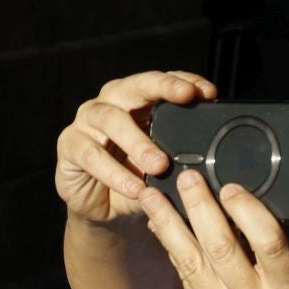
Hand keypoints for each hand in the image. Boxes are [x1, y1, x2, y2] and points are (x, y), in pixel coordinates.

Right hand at [55, 71, 216, 225]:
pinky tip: (135, 188)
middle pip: (135, 86)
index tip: (209, 91)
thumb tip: (219, 159)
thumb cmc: (139, 178)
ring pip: (111, 119)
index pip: (162, 82)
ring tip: (159, 165)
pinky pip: (91, 154)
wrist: (105, 207)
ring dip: (137, 141)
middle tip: (186, 98)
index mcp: (138, 101)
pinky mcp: (70, 145)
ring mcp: (88, 121)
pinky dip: (115, 173)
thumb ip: (185, 156)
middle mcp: (112, 102)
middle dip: (162, 89)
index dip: (184, 81)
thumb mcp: (167, 167)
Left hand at [139, 169, 288, 288]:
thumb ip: (276, 255)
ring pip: (192, 264)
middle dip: (199, 208)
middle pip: (221, 248)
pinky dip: (173, 252)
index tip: (230, 187)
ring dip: (170, 226)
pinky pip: (188, 283)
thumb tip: (241, 215)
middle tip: (186, 179)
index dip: (246, 210)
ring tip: (152, 198)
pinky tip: (160, 229)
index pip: (267, 242)